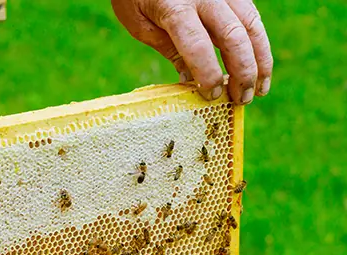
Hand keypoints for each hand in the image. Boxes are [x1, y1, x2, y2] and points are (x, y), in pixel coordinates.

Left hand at [111, 0, 272, 103]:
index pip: (197, 44)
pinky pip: (251, 16)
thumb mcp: (139, 23)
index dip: (208, 73)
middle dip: (243, 72)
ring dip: (261, 59)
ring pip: (252, 26)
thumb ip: (166, 48)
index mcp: (175, 7)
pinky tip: (258, 64)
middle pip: (234, 36)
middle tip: (242, 100)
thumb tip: (190, 81)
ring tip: (260, 89)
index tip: (212, 95)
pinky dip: (258, 42)